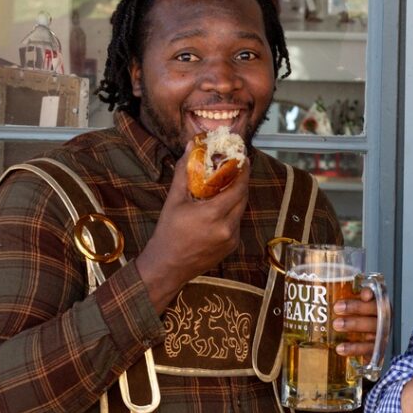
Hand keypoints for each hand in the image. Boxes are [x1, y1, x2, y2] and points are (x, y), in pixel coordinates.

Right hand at [135, 150, 250, 311]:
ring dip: (236, 198)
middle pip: (243, 198)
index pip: (238, 188)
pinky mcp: (232, 246)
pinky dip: (231, 213)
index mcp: (213, 214)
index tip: (244, 159)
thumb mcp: (174, 200)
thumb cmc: (168, 232)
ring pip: (240, 211)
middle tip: (236, 169)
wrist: (168, 266)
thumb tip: (190, 147)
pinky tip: (220, 208)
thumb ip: (183, 172)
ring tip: (227, 186)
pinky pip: (236, 223)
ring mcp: (232, 239)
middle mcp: (227, 228)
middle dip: (241, 182)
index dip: (243, 172)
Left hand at [333, 287, 390, 361]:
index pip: (376, 295)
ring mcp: (380, 335)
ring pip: (371, 328)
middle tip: (337, 307)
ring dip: (354, 325)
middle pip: (374, 310)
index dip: (371, 293)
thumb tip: (327, 287)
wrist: (361, 347)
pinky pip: (367, 349)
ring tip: (336, 324)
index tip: (363, 294)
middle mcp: (382, 318)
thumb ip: (345, 299)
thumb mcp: (351, 310)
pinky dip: (354, 348)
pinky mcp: (375, 350)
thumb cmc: (354, 323)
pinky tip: (340, 347)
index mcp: (377, 305)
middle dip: (356, 307)